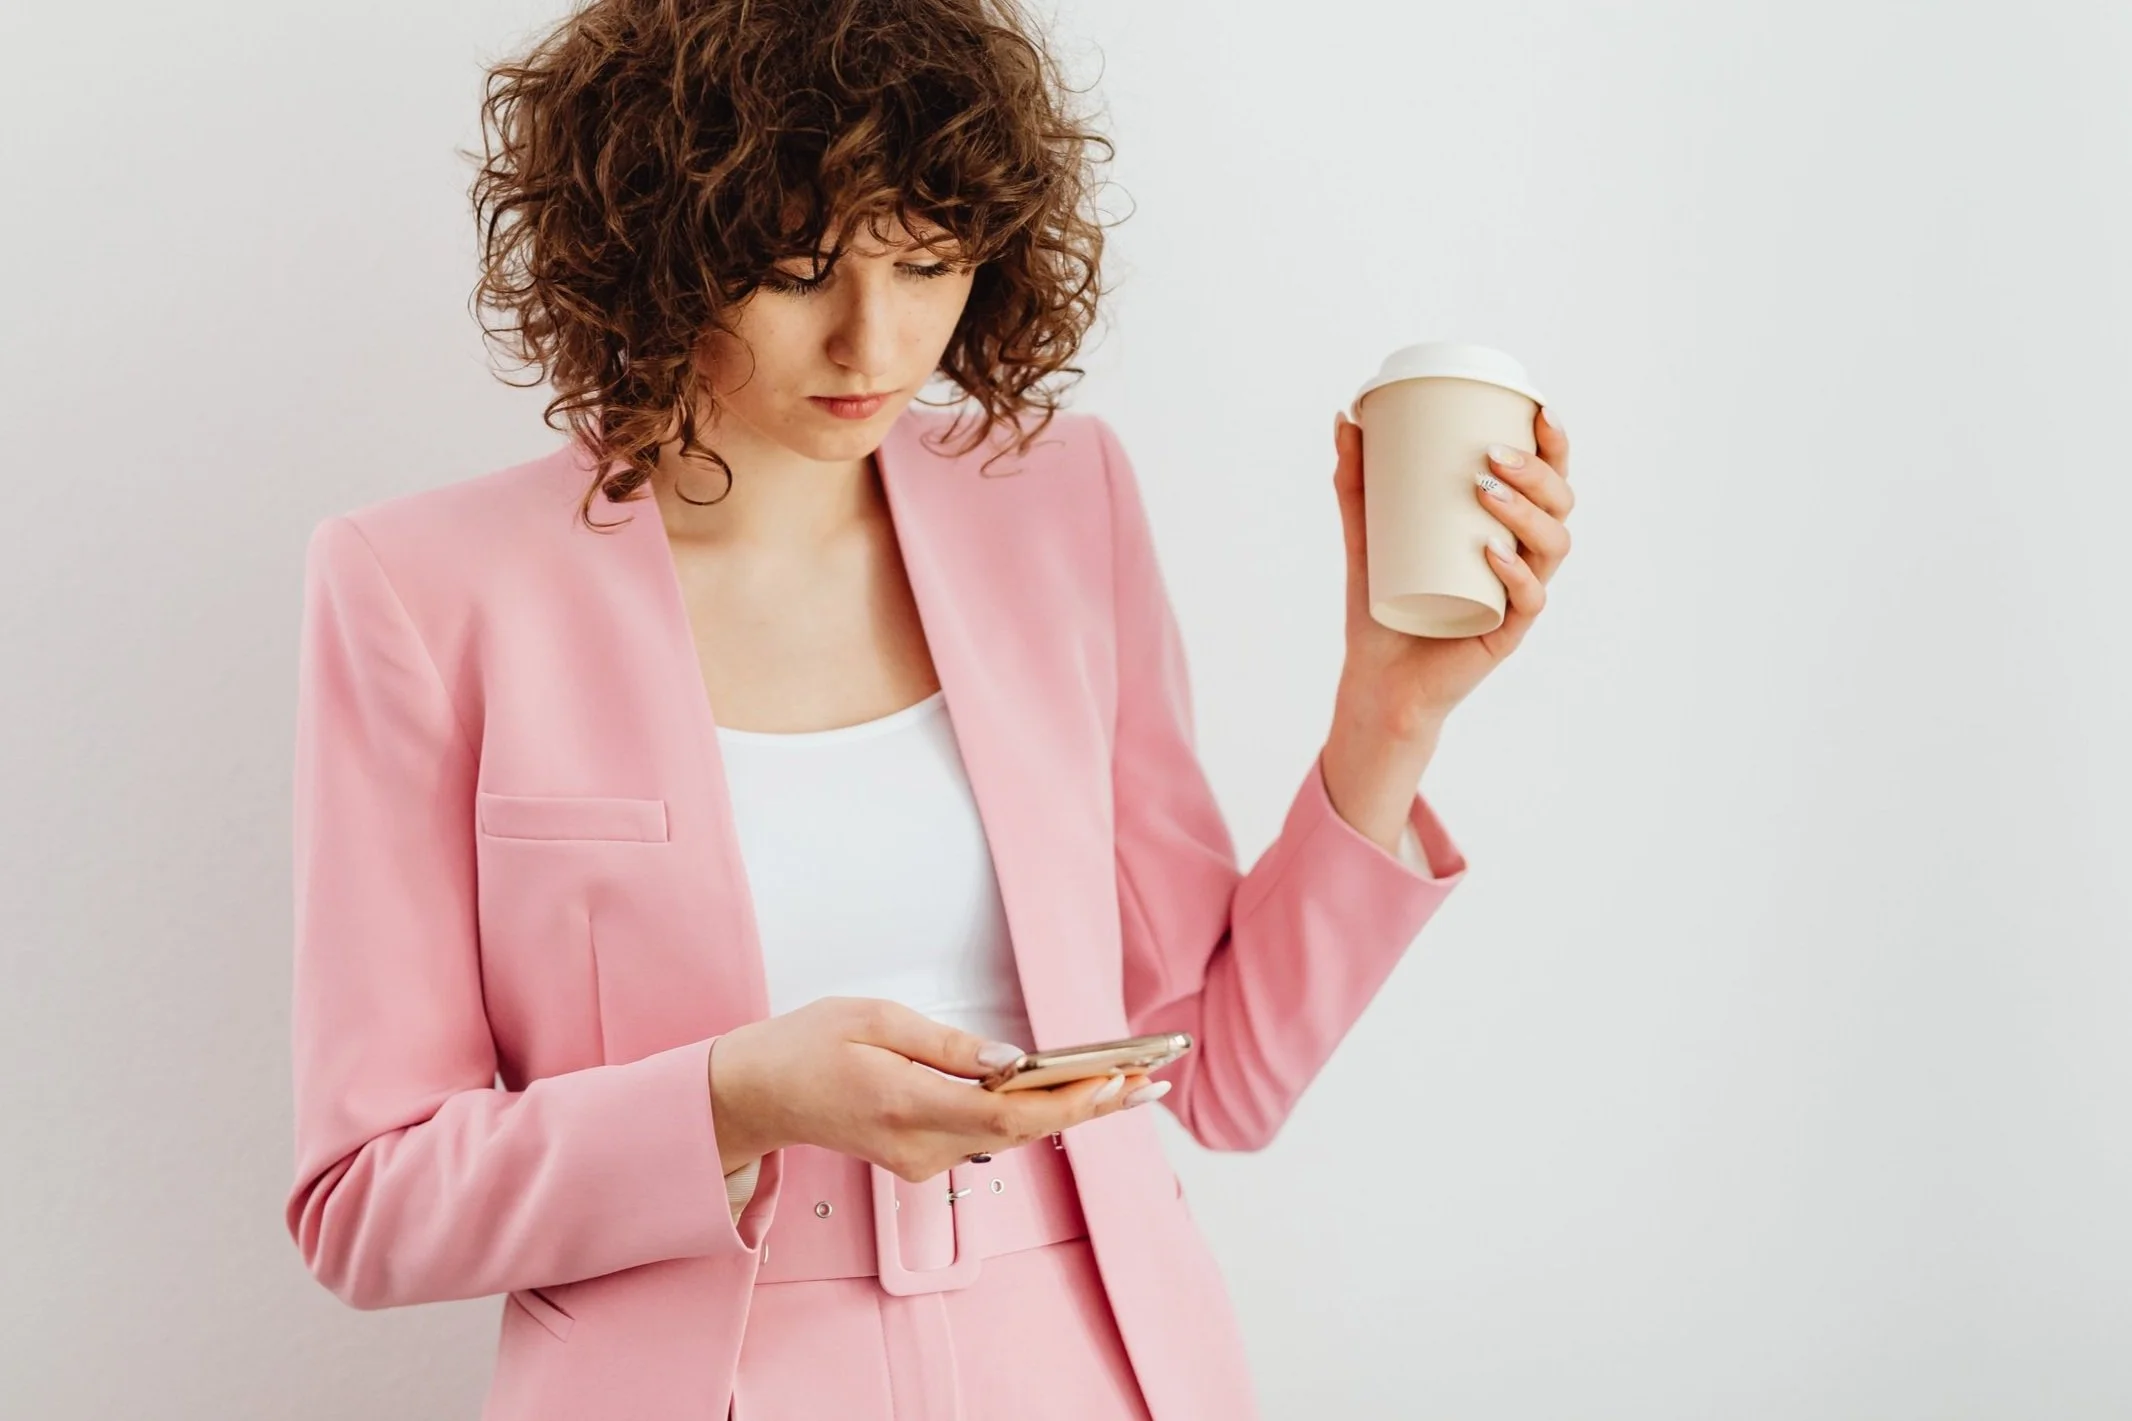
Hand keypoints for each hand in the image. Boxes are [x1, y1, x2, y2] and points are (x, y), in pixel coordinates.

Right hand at [707, 997, 1153, 1182]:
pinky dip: (1032, 1116)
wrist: (755, 1095)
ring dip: (1069, 1112)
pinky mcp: (918, 1159)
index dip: (1070, 1099)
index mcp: (907, 1104)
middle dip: (1090, 1106)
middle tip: (1152, 1079)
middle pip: (1022, 1130)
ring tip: (1128, 1085)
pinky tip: (1069, 1095)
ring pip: (1010, 1137)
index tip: (1118, 1081)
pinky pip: (987, 1138)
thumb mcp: (873, 1018)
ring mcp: (919, 1161)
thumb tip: (1010, 1060)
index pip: (1008, 1112)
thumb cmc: (808, 1045)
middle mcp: (920, 1146)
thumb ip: (945, 1043)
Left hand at [1329, 403, 1574, 736]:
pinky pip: (1528, 601)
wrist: (1377, 680)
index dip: (1555, 445)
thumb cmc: (1381, 603)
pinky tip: (1495, 552)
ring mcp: (1518, 597)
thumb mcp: (1365, 532)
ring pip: (1552, 546)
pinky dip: (1515, 573)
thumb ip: (1356, 479)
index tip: (1539, 410)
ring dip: (1527, 512)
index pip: (1548, 481)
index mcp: (1506, 529)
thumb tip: (1346, 416)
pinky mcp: (1506, 633)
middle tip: (1493, 454)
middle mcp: (1523, 560)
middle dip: (1537, 472)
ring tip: (1486, 491)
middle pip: (1559, 506)